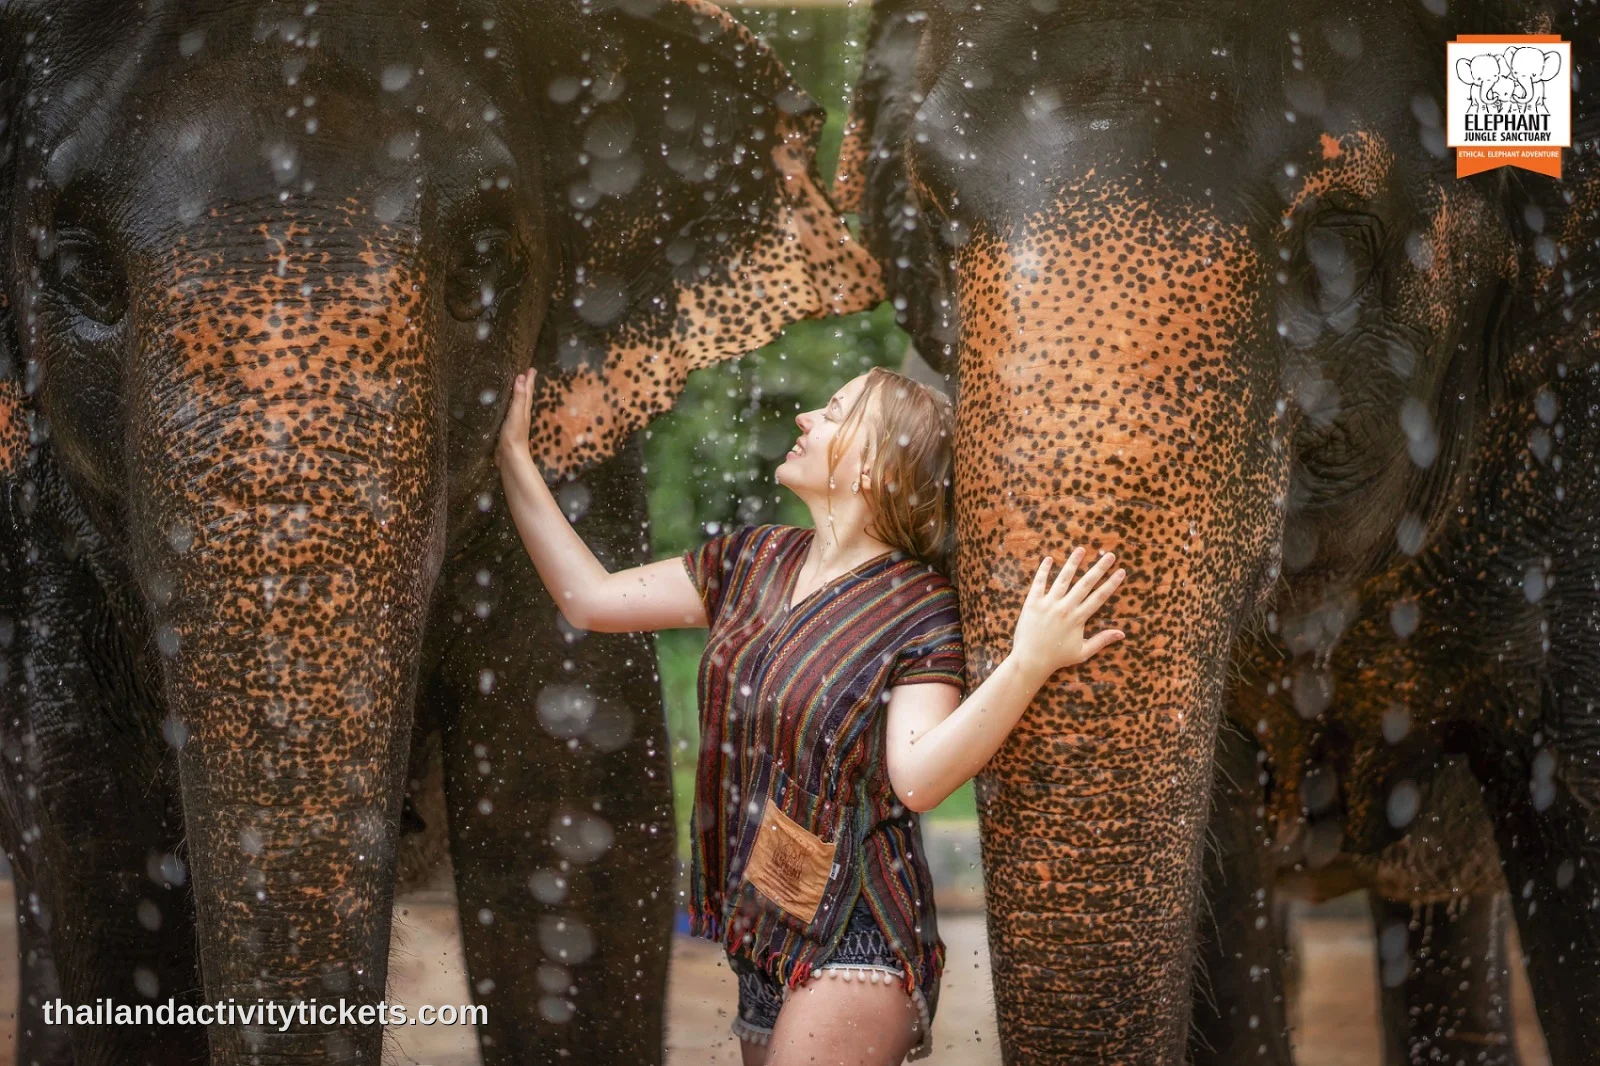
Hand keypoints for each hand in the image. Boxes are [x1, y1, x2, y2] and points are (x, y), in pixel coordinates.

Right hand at [495, 368, 536, 469]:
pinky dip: (508, 406)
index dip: (529, 380)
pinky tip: (505, 408)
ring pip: (518, 405)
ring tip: (516, 387)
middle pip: (525, 397)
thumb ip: (519, 397)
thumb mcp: (517, 413)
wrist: (511, 457)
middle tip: (526, 374)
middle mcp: (521, 414)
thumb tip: (521, 377)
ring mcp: (515, 422)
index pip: (528, 391)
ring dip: (518, 395)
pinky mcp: (507, 429)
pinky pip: (509, 413)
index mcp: (524, 410)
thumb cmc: (514, 435)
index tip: (531, 368)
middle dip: (525, 385)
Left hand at [1011, 547, 1126, 681]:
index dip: (1111, 584)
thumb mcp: (1083, 652)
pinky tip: (1049, 559)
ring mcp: (1048, 603)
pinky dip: (1043, 571)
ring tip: (1081, 549)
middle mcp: (1065, 608)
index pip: (1099, 597)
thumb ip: (1102, 640)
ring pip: (1063, 578)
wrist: (1030, 660)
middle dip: (1099, 568)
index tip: (1121, 572)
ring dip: (1073, 563)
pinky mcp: (1032, 603)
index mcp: (1078, 619)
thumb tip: (1122, 634)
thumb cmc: (1057, 658)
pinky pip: (1039, 583)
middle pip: (1085, 584)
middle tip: (1110, 555)